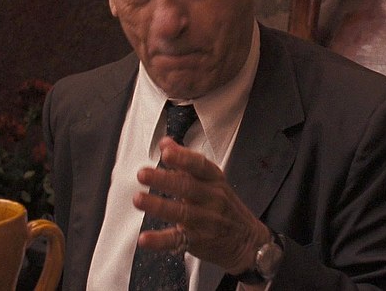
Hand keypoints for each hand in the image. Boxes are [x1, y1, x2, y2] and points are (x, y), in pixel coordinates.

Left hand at [132, 137, 270, 273]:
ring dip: (158, 206)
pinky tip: (144, 238)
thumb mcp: (212, 180)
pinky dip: (160, 240)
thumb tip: (165, 143)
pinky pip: (178, 240)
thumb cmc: (224, 206)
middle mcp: (212, 198)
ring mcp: (206, 220)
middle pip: (188, 187)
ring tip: (138, 199)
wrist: (247, 240)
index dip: (183, 158)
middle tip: (143, 174)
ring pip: (182, 212)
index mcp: (215, 180)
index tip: (166, 152)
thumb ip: (186, 162)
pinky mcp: (197, 241)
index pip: (200, 166)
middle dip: (164, 180)